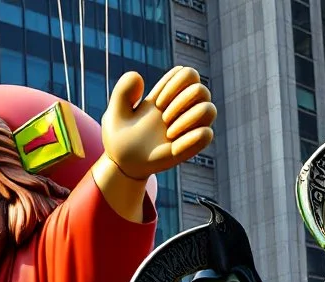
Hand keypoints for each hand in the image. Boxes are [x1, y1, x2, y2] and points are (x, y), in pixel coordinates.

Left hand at [101, 67, 215, 179]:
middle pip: (202, 89)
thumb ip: (122, 91)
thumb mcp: (114, 112)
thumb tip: (139, 77)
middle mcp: (183, 108)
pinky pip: (206, 134)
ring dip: (188, 119)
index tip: (155, 102)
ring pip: (210, 109)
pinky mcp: (192, 146)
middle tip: (161, 117)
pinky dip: (189, 138)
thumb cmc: (118, 137)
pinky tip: (172, 145)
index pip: (188, 74)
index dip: (175, 84)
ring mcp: (189, 127)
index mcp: (168, 94)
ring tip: (168, 132)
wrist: (123, 164)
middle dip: (180, 101)